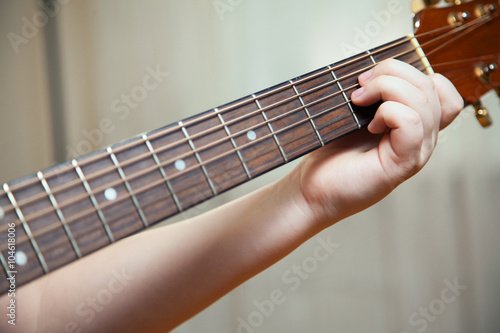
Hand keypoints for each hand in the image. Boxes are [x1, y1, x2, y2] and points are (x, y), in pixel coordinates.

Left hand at [289, 59, 462, 226]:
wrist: (312, 190)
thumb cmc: (331, 154)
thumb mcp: (356, 114)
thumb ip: (375, 94)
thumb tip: (374, 68)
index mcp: (415, 124)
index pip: (440, 89)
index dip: (414, 71)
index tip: (375, 77)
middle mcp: (422, 138)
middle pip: (430, 86)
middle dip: (391, 71)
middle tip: (360, 84)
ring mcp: (416, 152)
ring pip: (423, 100)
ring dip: (385, 87)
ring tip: (359, 100)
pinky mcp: (403, 164)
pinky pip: (411, 122)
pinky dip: (388, 112)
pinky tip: (369, 125)